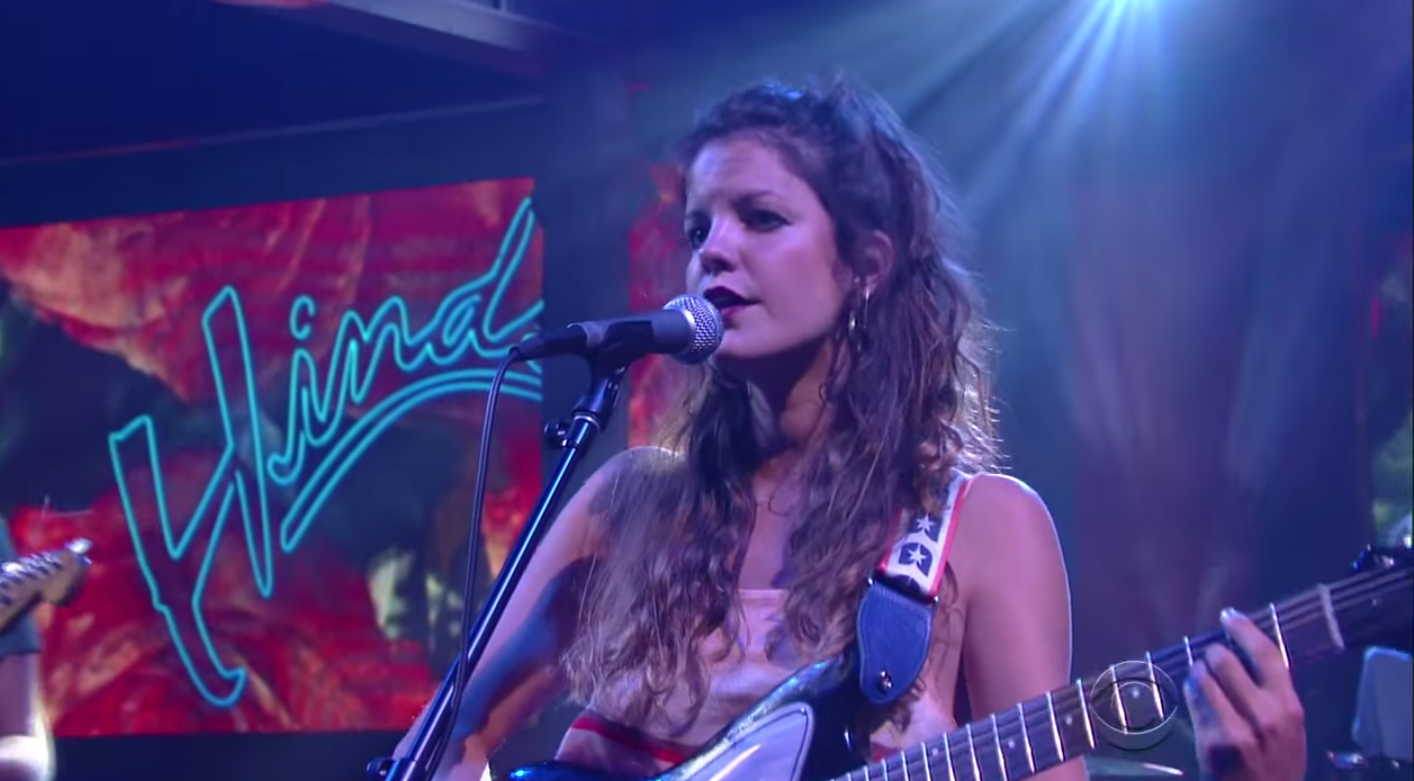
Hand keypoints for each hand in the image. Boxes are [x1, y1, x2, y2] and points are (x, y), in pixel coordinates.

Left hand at [1183, 608, 1306, 780]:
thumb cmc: (1277, 763)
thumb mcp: (1290, 728)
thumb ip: (1274, 694)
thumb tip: (1248, 654)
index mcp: (1289, 708)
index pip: (1267, 655)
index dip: (1245, 630)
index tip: (1230, 616)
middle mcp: (1265, 715)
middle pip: (1225, 660)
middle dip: (1213, 653)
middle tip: (1211, 656)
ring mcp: (1236, 728)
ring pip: (1203, 676)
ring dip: (1198, 672)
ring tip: (1203, 679)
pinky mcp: (1212, 740)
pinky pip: (1193, 699)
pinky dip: (1191, 691)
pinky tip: (1196, 695)